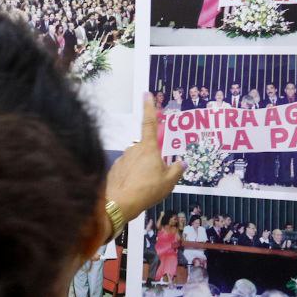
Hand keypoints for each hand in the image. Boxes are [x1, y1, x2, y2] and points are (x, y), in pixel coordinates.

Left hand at [101, 95, 183, 239]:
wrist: (119, 203)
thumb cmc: (147, 190)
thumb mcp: (169, 182)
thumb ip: (176, 170)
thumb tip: (181, 163)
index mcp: (148, 148)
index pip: (150, 123)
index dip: (149, 108)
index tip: (146, 94)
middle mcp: (134, 149)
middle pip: (146, 149)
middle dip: (152, 159)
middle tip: (157, 177)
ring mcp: (123, 158)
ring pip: (137, 160)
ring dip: (142, 169)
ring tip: (146, 187)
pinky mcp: (115, 168)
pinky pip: (128, 169)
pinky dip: (133, 176)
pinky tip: (135, 188)